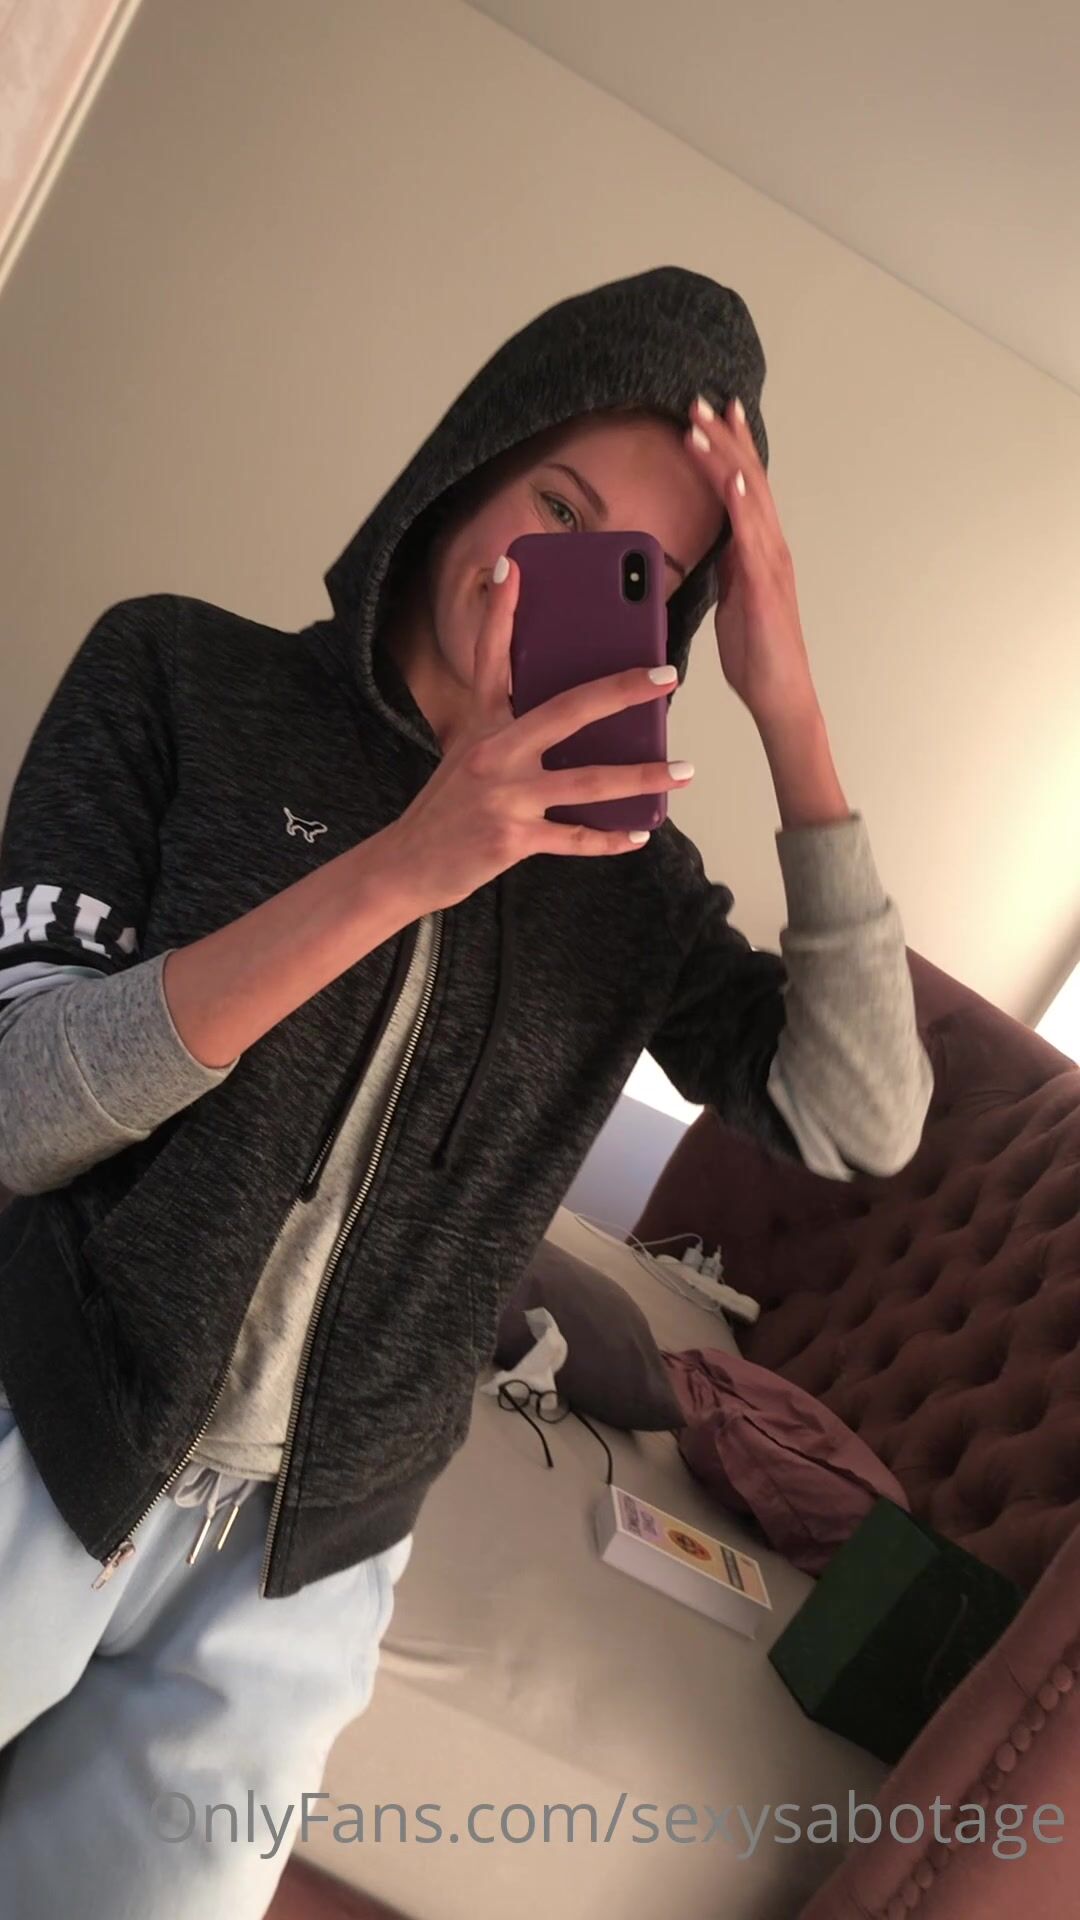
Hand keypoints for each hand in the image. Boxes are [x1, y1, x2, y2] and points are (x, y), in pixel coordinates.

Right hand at [389, 556, 694, 910]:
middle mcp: (492, 754)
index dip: (501, 612)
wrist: (406, 864)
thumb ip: (507, 730)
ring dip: (641, 776)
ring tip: (683, 769)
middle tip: (667, 676)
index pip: (490, 658)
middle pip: (567, 711)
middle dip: (622, 690)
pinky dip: (610, 839)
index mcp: (481, 726)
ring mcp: (504, 797)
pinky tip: (638, 833)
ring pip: (587, 782)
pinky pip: (574, 838)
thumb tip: (569, 716)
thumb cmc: (445, 809)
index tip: (513, 567)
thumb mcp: (466, 755)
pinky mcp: (512, 839)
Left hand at [685, 394, 819, 729]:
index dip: (729, 447)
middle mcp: (770, 545)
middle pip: (747, 476)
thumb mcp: (732, 598)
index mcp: (759, 548)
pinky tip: (731, 475)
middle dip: (725, 436)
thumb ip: (726, 567)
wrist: (780, 693)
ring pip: (748, 495)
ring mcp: (771, 560)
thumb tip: (712, 545)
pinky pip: (752, 534)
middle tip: (700, 399)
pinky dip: (742, 501)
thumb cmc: (757, 653)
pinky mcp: (765, 581)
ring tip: (701, 423)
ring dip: (725, 456)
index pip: (743, 486)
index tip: (711, 414)